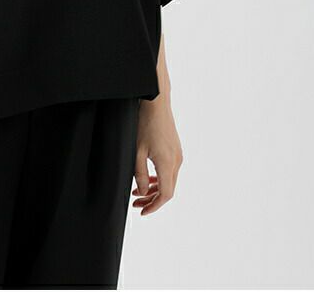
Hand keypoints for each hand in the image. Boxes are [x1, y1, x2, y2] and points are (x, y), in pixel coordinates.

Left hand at [132, 95, 182, 214]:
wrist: (157, 102)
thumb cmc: (144, 123)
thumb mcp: (136, 150)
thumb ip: (139, 173)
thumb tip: (141, 192)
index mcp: (167, 163)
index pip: (165, 195)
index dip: (154, 206)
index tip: (142, 211)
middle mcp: (177, 161)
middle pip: (168, 189)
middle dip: (152, 199)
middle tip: (135, 202)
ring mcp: (178, 155)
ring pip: (169, 180)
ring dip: (155, 189)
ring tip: (138, 191)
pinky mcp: (176, 149)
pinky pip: (170, 170)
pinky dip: (159, 178)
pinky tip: (147, 178)